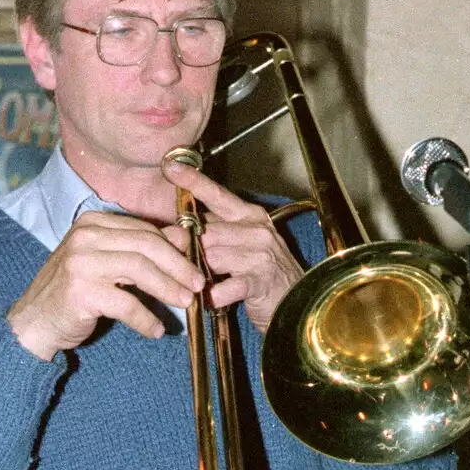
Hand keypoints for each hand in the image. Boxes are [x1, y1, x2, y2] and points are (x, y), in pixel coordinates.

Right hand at [6, 210, 204, 360]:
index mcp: (92, 223)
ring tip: (186, 304)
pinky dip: (145, 318)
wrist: (34, 323)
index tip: (195, 267)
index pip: (144, 230)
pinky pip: (126, 303)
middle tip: (198, 285)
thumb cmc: (75, 293)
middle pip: (146, 245)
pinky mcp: (80, 291)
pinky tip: (156, 330)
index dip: (175, 249)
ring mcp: (80, 262)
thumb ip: (141, 249)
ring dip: (168, 289)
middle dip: (178, 266)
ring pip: (139, 269)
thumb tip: (184, 238)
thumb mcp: (108, 264)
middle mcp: (85, 236)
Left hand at [162, 157, 303, 332]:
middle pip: (207, 232)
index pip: (217, 195)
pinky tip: (211, 300)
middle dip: (188, 247)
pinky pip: (224, 287)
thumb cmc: (264, 274)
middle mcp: (257, 231)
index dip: (193, 181)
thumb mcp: (242, 245)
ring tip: (196, 284)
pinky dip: (214, 296)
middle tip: (174, 260)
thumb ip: (214, 233)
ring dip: (199, 274)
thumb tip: (177, 230)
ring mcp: (260, 256)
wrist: (300, 303)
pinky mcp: (260, 282)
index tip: (169, 166)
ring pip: (212, 257)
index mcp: (250, 216)